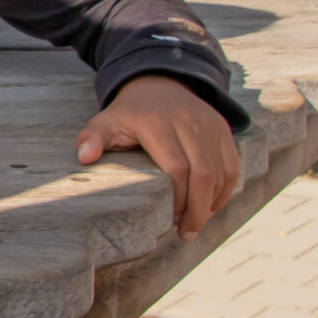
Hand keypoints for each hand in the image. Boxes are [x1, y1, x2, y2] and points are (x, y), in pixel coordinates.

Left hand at [74, 74, 239, 237]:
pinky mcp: (222, 128)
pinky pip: (232, 165)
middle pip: (203, 173)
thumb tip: (85, 158)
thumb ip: (92, 138)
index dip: (178, 198)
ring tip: (196, 224)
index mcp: (157, 122)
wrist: (158, 83)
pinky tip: (211, 207)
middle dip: (198, 210)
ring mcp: (209, 123)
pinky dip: (225, 190)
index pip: (176, 167)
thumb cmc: (129, 114)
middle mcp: (187, 121)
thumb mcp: (106, 121)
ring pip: (222, 172)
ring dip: (212, 203)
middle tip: (187, 234)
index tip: (170, 221)